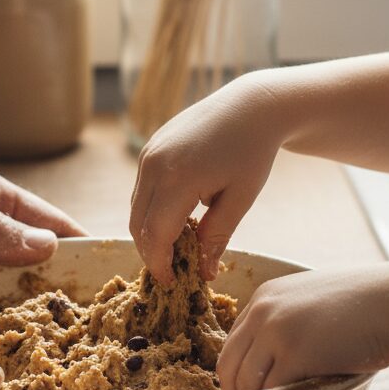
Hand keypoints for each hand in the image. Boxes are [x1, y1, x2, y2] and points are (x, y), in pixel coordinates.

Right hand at [130, 74, 282, 283]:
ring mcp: (147, 155)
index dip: (160, 264)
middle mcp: (153, 166)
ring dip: (150, 232)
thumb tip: (203, 273)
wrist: (250, 105)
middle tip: (173, 271)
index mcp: (177, 180)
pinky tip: (177, 218)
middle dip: (151, 253)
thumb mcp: (239, 199)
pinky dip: (152, 211)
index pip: (156, 236)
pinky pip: (142, 190)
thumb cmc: (252, 152)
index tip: (173, 283)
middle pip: (138, 225)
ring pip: (136, 208)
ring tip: (177, 247)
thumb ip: (216, 237)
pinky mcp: (149, 148)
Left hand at [217, 264, 388, 389]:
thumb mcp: (310, 303)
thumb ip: (285, 325)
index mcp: (263, 298)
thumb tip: (268, 368)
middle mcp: (263, 311)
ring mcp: (277, 331)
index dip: (235, 374)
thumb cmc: (361, 309)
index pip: (231, 344)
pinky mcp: (296, 354)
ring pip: (248, 382)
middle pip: (229, 366)